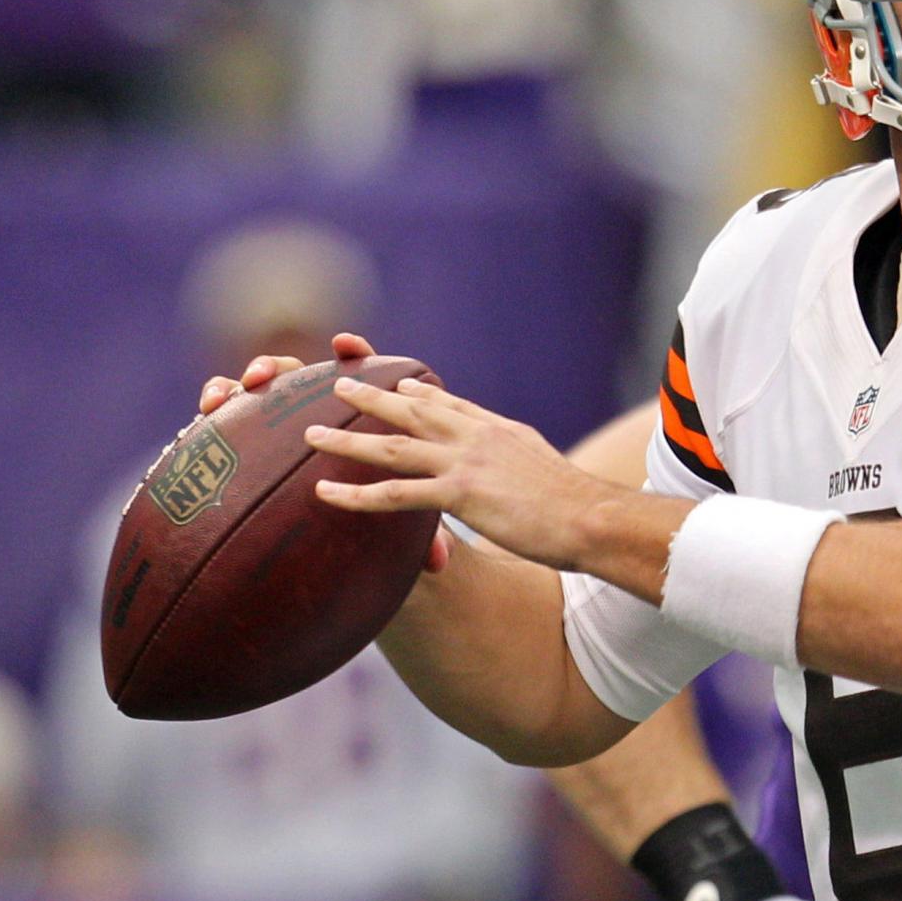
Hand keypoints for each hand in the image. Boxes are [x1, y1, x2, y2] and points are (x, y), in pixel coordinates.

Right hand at [200, 334, 453, 573]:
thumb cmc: (380, 512)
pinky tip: (206, 411)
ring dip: (239, 384)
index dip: (353, 354)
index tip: (345, 343)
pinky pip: (230, 412)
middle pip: (296, 375)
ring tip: (226, 395)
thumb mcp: (400, 518)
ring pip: (258, 388)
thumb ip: (421, 531)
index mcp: (358, 417)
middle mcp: (314, 408)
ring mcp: (280, 417)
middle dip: (275, 367)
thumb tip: (439, 562)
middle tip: (262, 377)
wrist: (353, 523)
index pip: (358, 374)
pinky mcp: (250, 432)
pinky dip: (217, 402)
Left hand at [303, 369, 613, 570]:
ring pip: (392, 445)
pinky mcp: (459, 494)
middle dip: (372, 396)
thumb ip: (520, 464)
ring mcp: (465, 463)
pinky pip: (394, 493)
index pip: (453, 404)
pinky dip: (355, 493)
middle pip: (413, 410)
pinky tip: (325, 492)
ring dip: (346, 438)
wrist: (591, 517)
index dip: (422, 392)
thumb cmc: (576, 506)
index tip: (401, 382)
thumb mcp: (546, 471)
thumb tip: (515, 474)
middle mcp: (477, 438)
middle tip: (339, 384)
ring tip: (310, 433)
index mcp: (499, 431)